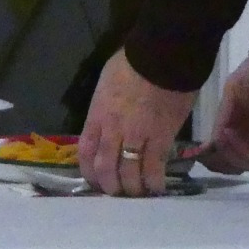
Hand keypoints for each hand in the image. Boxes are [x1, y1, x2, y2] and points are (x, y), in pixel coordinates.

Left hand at [78, 50, 197, 195]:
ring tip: (138, 193)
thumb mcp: (107, 83)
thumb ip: (104, 105)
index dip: (88, 171)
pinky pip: (155, 167)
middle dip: (110, 186)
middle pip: (106, 168)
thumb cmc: (133, 62)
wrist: (162, 56)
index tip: (95, 179)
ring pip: (129, 173)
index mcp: (98, 114)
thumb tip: (107, 116)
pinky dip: (154, 181)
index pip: (86, 151)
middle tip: (118, 192)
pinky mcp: (162, 138)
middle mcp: (113, 130)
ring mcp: (137, 136)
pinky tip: (156, 188)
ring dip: (132, 188)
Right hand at [199, 54, 248, 173]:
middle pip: (236, 164)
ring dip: (228, 154)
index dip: (212, 157)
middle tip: (204, 155)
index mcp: (243, 129)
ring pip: (245, 163)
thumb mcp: (232, 92)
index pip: (227, 153)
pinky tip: (228, 134)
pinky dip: (240, 148)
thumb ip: (223, 116)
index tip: (197, 155)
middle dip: (218, 162)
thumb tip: (212, 142)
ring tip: (219, 139)